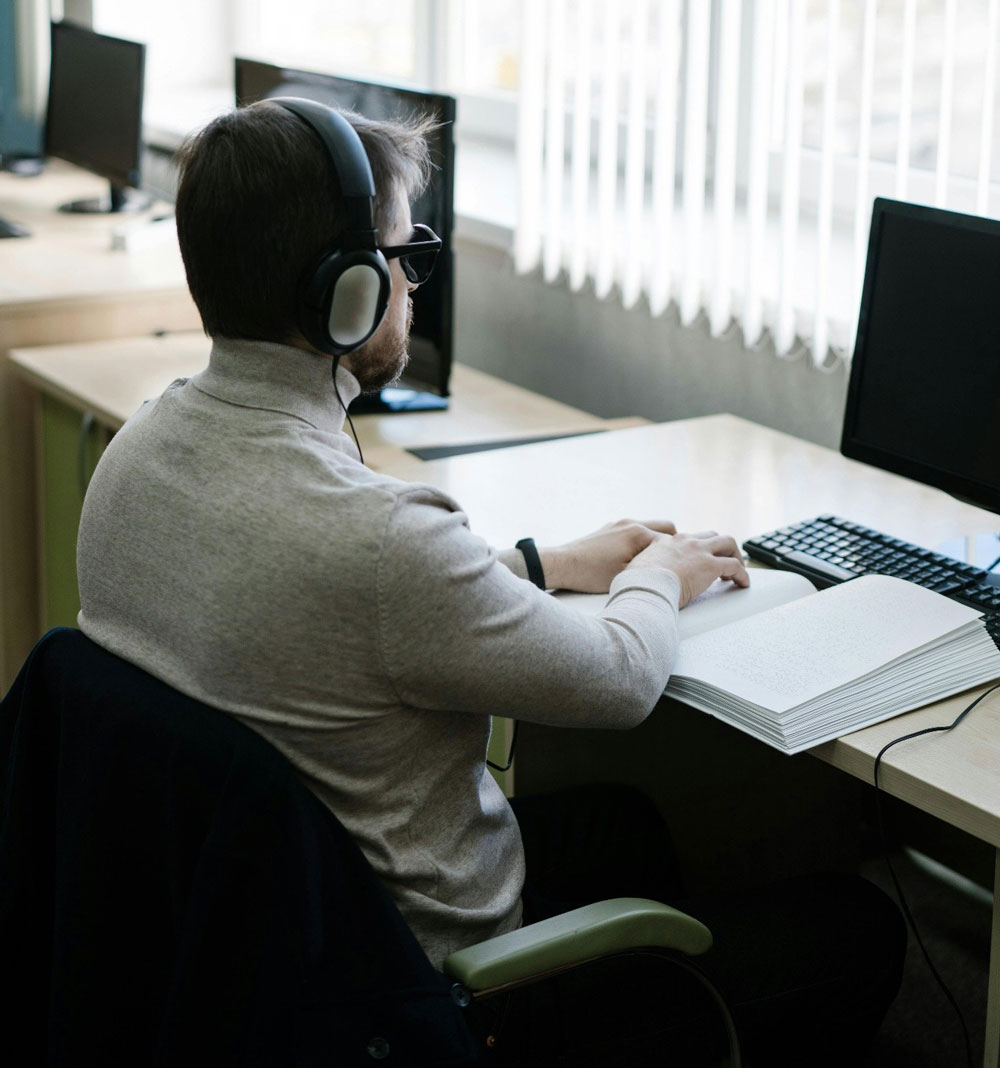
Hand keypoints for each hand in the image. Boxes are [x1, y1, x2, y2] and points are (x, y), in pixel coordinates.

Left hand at [538, 519, 677, 592]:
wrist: (563, 564)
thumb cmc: (592, 574)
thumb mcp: (627, 576)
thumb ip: (651, 568)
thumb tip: (670, 568)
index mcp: (639, 533)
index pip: (672, 542)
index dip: (679, 557)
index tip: (684, 569)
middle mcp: (631, 523)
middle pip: (667, 528)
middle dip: (673, 544)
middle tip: (673, 563)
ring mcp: (620, 523)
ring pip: (650, 528)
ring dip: (656, 542)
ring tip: (655, 562)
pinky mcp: (611, 528)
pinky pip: (635, 530)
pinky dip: (642, 541)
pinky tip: (637, 558)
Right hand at [625, 530, 749, 606]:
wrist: (643, 585)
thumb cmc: (636, 583)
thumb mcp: (634, 570)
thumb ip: (641, 569)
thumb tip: (635, 579)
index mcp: (665, 542)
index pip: (686, 538)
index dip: (695, 548)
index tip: (697, 558)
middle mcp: (684, 541)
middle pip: (710, 535)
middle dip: (720, 546)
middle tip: (723, 559)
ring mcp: (699, 551)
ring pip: (727, 543)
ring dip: (734, 554)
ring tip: (738, 568)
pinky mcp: (711, 566)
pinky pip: (734, 566)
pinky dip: (742, 574)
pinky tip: (743, 583)